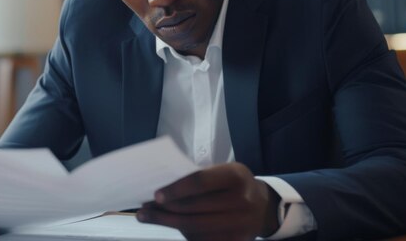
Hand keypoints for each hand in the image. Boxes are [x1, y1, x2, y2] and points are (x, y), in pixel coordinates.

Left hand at [136, 163, 279, 240]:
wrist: (262, 207)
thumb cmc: (233, 184)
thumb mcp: (223, 171)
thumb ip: (199, 177)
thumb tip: (163, 189)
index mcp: (236, 177)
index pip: (199, 182)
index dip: (175, 189)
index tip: (156, 195)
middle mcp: (241, 201)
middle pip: (193, 209)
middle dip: (164, 210)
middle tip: (143, 209)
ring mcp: (240, 224)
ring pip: (194, 227)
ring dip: (167, 223)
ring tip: (148, 217)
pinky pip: (201, 239)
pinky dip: (183, 233)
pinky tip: (170, 225)